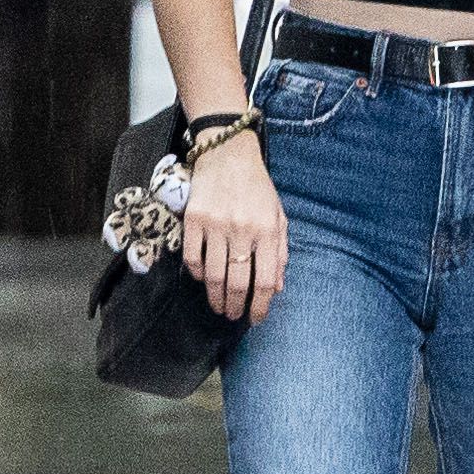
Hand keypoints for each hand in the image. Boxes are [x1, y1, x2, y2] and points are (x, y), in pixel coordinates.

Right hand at [179, 134, 285, 323]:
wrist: (227, 154)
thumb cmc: (257, 187)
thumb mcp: (277, 216)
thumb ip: (280, 252)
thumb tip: (276, 288)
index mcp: (267, 230)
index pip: (264, 280)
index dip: (260, 306)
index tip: (256, 319)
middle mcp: (242, 229)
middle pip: (237, 282)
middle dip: (236, 307)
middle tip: (233, 316)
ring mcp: (215, 225)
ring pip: (213, 275)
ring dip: (215, 297)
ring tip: (218, 307)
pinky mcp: (193, 219)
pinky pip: (193, 257)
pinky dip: (197, 274)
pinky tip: (203, 279)